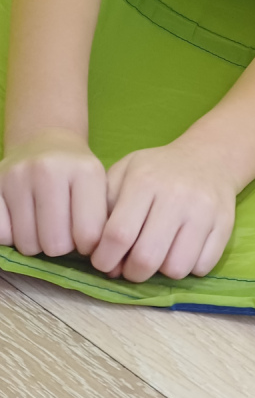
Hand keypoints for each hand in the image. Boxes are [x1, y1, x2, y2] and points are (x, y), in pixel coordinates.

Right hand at [0, 130, 107, 257]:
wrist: (45, 142)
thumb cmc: (75, 173)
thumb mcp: (99, 187)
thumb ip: (101, 220)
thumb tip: (96, 256)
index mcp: (84, 171)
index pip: (89, 235)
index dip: (88, 246)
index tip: (85, 238)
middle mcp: (49, 170)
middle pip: (56, 244)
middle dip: (61, 247)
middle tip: (62, 232)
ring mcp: (17, 176)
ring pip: (27, 244)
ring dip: (36, 244)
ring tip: (43, 226)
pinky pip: (2, 235)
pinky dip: (11, 236)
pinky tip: (22, 221)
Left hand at [89, 137, 236, 282]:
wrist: (208, 158)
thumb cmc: (157, 170)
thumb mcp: (124, 173)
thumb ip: (104, 208)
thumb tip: (100, 253)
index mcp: (144, 180)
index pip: (119, 234)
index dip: (105, 259)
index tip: (103, 263)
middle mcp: (176, 195)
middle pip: (147, 258)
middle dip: (132, 273)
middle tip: (130, 267)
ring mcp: (203, 211)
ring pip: (176, 268)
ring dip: (162, 272)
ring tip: (158, 256)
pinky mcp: (224, 224)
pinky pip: (202, 267)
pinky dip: (189, 268)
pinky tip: (181, 251)